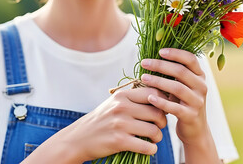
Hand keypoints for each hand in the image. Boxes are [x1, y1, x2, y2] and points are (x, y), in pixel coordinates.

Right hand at [23, 87, 167, 162]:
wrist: (79, 138)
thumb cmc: (102, 120)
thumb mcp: (114, 103)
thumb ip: (134, 98)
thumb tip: (160, 97)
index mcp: (122, 95)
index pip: (153, 93)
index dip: (163, 102)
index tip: (162, 110)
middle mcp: (122, 107)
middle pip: (157, 112)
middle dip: (163, 122)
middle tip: (159, 127)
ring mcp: (120, 124)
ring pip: (154, 130)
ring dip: (158, 137)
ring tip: (154, 138)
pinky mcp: (119, 141)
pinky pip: (147, 146)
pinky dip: (151, 149)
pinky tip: (148, 148)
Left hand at [140, 48, 208, 144]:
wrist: (194, 130)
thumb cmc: (182, 102)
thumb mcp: (182, 85)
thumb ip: (174, 73)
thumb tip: (152, 57)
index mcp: (200, 76)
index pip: (190, 59)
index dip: (175, 53)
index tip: (159, 51)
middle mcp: (201, 87)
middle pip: (181, 72)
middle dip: (161, 65)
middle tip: (144, 62)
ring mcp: (197, 102)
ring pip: (177, 88)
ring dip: (158, 81)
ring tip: (143, 78)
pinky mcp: (191, 116)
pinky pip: (175, 107)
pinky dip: (161, 102)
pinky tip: (149, 98)